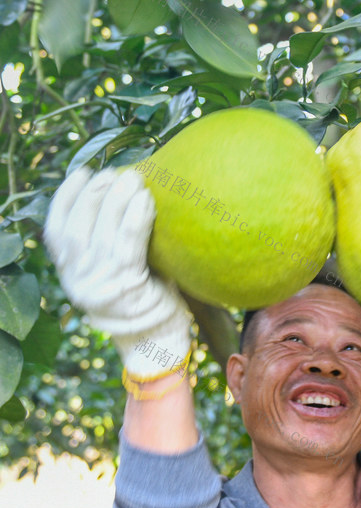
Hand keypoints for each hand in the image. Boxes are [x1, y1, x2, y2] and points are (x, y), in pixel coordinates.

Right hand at [44, 167, 191, 379]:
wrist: (157, 335)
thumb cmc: (142, 290)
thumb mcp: (112, 267)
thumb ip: (106, 239)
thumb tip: (118, 188)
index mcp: (70, 272)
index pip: (56, 231)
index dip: (65, 198)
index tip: (82, 173)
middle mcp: (78, 280)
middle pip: (79, 229)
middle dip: (95, 194)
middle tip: (113, 172)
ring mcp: (100, 286)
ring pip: (103, 235)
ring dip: (118, 201)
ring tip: (134, 178)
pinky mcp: (126, 288)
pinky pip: (129, 247)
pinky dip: (136, 220)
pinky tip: (146, 200)